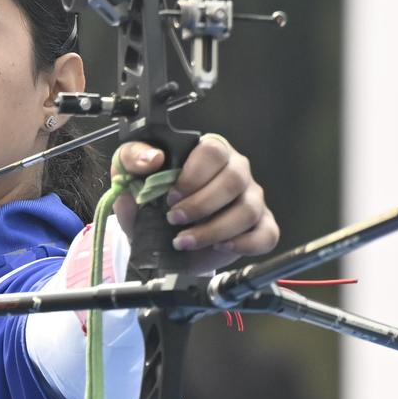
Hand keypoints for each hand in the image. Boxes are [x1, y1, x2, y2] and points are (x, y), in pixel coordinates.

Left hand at [112, 135, 278, 272]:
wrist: (160, 238)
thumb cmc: (152, 201)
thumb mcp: (131, 177)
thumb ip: (132, 160)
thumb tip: (151, 159)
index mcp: (209, 151)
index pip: (213, 151)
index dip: (193, 175)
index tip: (170, 196)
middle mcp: (236, 170)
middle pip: (234, 179)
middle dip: (201, 205)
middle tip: (174, 220)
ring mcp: (252, 198)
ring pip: (248, 210)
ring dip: (215, 230)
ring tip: (186, 241)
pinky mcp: (260, 226)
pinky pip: (266, 234)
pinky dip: (243, 244)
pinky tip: (219, 246)